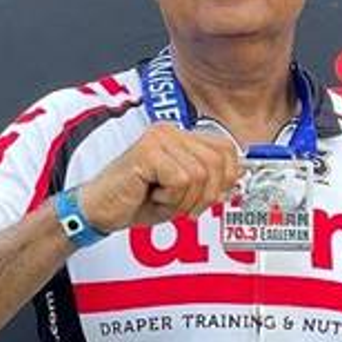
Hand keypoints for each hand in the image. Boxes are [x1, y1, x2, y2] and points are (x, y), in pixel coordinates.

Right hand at [79, 123, 242, 230]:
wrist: (100, 210)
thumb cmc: (137, 201)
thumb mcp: (183, 194)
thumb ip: (210, 182)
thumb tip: (240, 174)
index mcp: (180, 136)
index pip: (226, 148)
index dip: (227, 177)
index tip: (212, 197)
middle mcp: (170, 131)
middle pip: (217, 162)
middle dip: (206, 195)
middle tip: (184, 207)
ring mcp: (158, 138)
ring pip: (199, 174)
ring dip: (184, 200)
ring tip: (163, 200)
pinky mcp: (147, 151)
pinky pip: (180, 180)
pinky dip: (171, 198)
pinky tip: (152, 196)